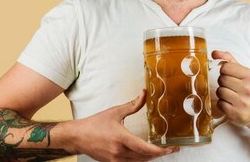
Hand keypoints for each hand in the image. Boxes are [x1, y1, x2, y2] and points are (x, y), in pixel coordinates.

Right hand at [62, 90, 178, 160]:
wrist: (77, 136)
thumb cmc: (95, 124)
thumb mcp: (115, 112)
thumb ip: (132, 105)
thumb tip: (144, 94)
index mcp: (121, 138)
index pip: (145, 149)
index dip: (161, 150)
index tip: (171, 148)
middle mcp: (119, 152)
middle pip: (145, 158)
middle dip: (160, 154)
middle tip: (171, 149)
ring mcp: (116, 160)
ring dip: (150, 158)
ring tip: (160, 151)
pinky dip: (140, 160)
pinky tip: (145, 155)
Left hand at [212, 50, 249, 126]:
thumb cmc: (249, 89)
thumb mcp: (243, 72)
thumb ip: (228, 60)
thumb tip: (214, 53)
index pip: (225, 67)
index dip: (224, 71)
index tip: (230, 76)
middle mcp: (248, 89)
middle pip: (221, 79)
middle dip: (223, 83)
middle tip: (231, 87)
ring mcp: (242, 103)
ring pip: (219, 91)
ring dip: (222, 93)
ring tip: (231, 95)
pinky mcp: (236, 114)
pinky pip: (219, 104)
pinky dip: (222, 104)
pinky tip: (230, 104)